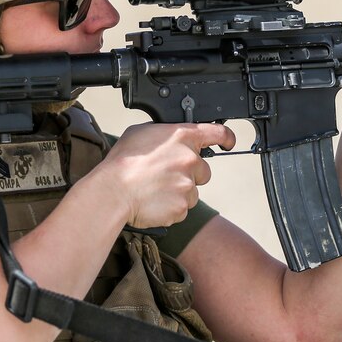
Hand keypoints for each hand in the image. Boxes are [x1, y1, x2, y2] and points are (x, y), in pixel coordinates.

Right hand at [87, 122, 235, 227]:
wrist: (112, 191)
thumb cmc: (122, 162)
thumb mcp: (141, 132)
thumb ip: (164, 133)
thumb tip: (170, 138)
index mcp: (182, 137)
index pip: (217, 133)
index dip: (226, 137)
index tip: (229, 142)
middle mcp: (189, 160)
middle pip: (203, 170)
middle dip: (189, 174)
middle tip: (165, 176)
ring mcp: (188, 185)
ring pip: (192, 191)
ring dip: (178, 192)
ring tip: (154, 189)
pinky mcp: (182, 207)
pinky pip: (182, 209)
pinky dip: (170, 207)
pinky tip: (153, 201)